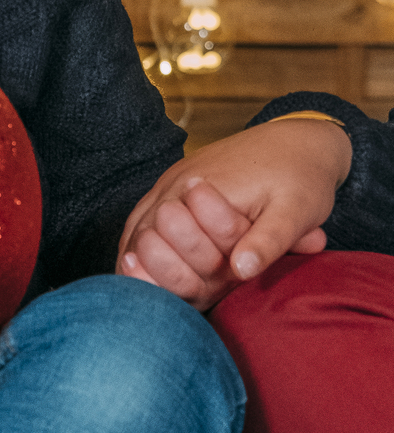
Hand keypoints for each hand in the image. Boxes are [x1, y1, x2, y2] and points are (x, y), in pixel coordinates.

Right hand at [117, 118, 351, 310]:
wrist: (297, 139)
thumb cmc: (300, 177)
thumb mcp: (296, 210)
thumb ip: (268, 241)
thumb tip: (240, 272)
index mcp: (200, 187)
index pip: (168, 240)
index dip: (182, 274)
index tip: (209, 287)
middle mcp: (174, 185)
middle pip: (142, 238)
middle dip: (164, 272)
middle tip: (194, 291)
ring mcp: (167, 184)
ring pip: (134, 232)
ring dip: (146, 264)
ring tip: (164, 293)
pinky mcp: (169, 188)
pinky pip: (138, 222)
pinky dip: (141, 250)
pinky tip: (151, 273)